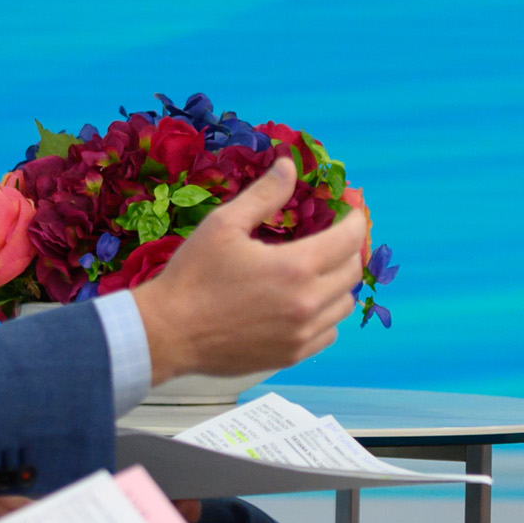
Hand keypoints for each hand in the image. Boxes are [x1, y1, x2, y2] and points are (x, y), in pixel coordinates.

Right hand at [130, 158, 368, 383]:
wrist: (167, 333)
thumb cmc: (193, 276)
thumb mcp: (224, 224)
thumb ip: (264, 194)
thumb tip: (289, 166)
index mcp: (295, 267)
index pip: (349, 240)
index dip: (356, 220)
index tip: (352, 211)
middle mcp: (307, 303)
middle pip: (352, 272)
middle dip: (349, 248)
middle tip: (334, 236)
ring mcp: (301, 335)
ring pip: (344, 304)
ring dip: (339, 283)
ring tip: (319, 269)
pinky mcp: (291, 356)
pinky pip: (328, 333)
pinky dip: (326, 315)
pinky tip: (305, 303)